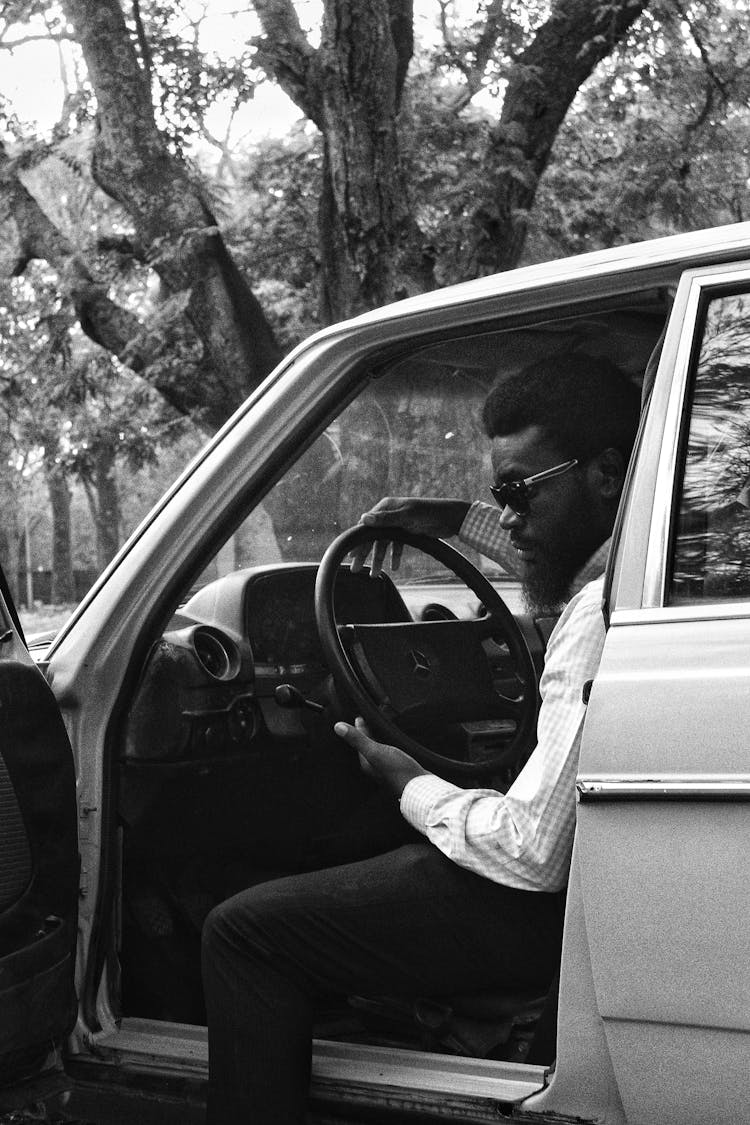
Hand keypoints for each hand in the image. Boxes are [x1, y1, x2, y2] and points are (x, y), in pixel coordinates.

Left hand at [334, 717, 428, 797]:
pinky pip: (391, 753)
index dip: (359, 728)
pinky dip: (390, 744)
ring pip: (380, 750)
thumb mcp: (375, 751)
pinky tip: (395, 743)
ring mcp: (387, 768)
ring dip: (379, 738)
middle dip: (367, 733)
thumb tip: (337, 727)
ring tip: (380, 728)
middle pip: (368, 746)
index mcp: (366, 763)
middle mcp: (375, 766)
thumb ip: (357, 739)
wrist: (419, 787)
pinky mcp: (400, 768)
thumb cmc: (397, 771)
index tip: (359, 717)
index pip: (359, 742)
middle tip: (368, 720)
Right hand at [350, 497, 470, 575]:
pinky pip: (397, 545)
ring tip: (374, 575)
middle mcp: (390, 514)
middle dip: (365, 553)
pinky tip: (394, 568)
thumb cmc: (429, 513)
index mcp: (386, 507)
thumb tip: (363, 519)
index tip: (350, 555)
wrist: (452, 517)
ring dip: (379, 559)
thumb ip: (385, 519)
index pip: (366, 525)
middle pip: (373, 536)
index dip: (357, 541)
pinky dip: (394, 556)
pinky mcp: (408, 531)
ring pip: (384, 543)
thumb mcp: (406, 516)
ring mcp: (399, 523)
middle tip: (355, 569)